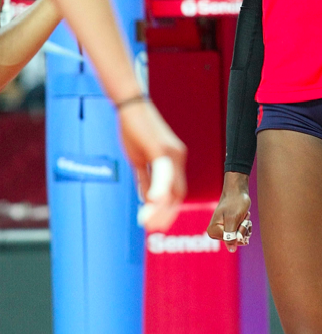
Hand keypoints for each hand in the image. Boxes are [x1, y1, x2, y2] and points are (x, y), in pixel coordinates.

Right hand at [118, 100, 186, 226]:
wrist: (131, 105)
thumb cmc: (134, 130)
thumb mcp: (139, 159)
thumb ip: (145, 179)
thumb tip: (147, 200)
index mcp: (175, 160)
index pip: (178, 192)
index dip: (169, 210)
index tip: (158, 225)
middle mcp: (177, 157)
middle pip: (179, 193)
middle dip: (166, 214)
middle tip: (152, 229)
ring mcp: (171, 153)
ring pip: (173, 187)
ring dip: (161, 208)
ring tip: (148, 223)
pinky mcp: (160, 148)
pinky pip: (163, 173)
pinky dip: (159, 190)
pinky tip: (151, 202)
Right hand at [207, 172, 251, 252]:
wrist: (237, 191)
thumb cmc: (235, 202)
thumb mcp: (233, 219)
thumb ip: (231, 236)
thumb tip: (231, 250)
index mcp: (213, 231)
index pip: (232, 241)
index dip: (239, 231)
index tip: (238, 218)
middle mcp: (216, 233)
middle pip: (236, 240)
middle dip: (243, 229)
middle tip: (242, 216)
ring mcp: (223, 231)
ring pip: (240, 237)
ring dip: (245, 226)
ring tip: (243, 215)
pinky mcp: (230, 228)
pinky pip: (242, 234)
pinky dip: (246, 226)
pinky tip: (244, 217)